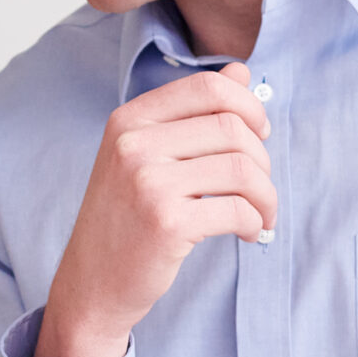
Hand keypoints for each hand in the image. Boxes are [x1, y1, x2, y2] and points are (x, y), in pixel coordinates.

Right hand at [35, 63, 273, 356]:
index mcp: (128, 120)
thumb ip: (191, 114)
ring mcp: (147, 182)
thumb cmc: (124, 220)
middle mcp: (134, 144)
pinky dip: (254, 222)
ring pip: (242, 168)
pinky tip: (249, 233)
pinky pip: (237, 209)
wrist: (92, 285)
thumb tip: (241, 72)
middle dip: (261, 159)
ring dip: (265, 195)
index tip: (260, 134)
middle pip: (232, 127)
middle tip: (259, 188)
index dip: (248, 106)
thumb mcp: (146, 157)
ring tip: (261, 214)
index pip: (207, 87)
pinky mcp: (166, 222)